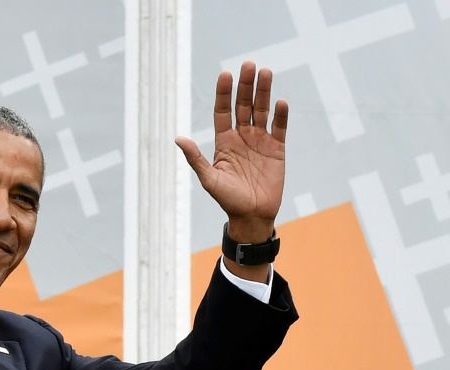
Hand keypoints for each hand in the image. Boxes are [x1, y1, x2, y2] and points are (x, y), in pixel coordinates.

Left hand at [175, 61, 287, 243]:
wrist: (252, 216)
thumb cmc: (227, 200)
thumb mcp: (209, 179)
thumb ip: (196, 158)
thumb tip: (178, 138)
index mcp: (224, 141)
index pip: (223, 111)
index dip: (224, 93)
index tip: (226, 74)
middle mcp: (242, 137)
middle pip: (243, 105)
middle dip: (246, 85)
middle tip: (249, 64)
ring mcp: (260, 141)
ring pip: (261, 111)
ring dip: (263, 92)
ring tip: (265, 72)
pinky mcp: (277, 150)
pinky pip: (279, 128)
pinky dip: (280, 115)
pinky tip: (280, 102)